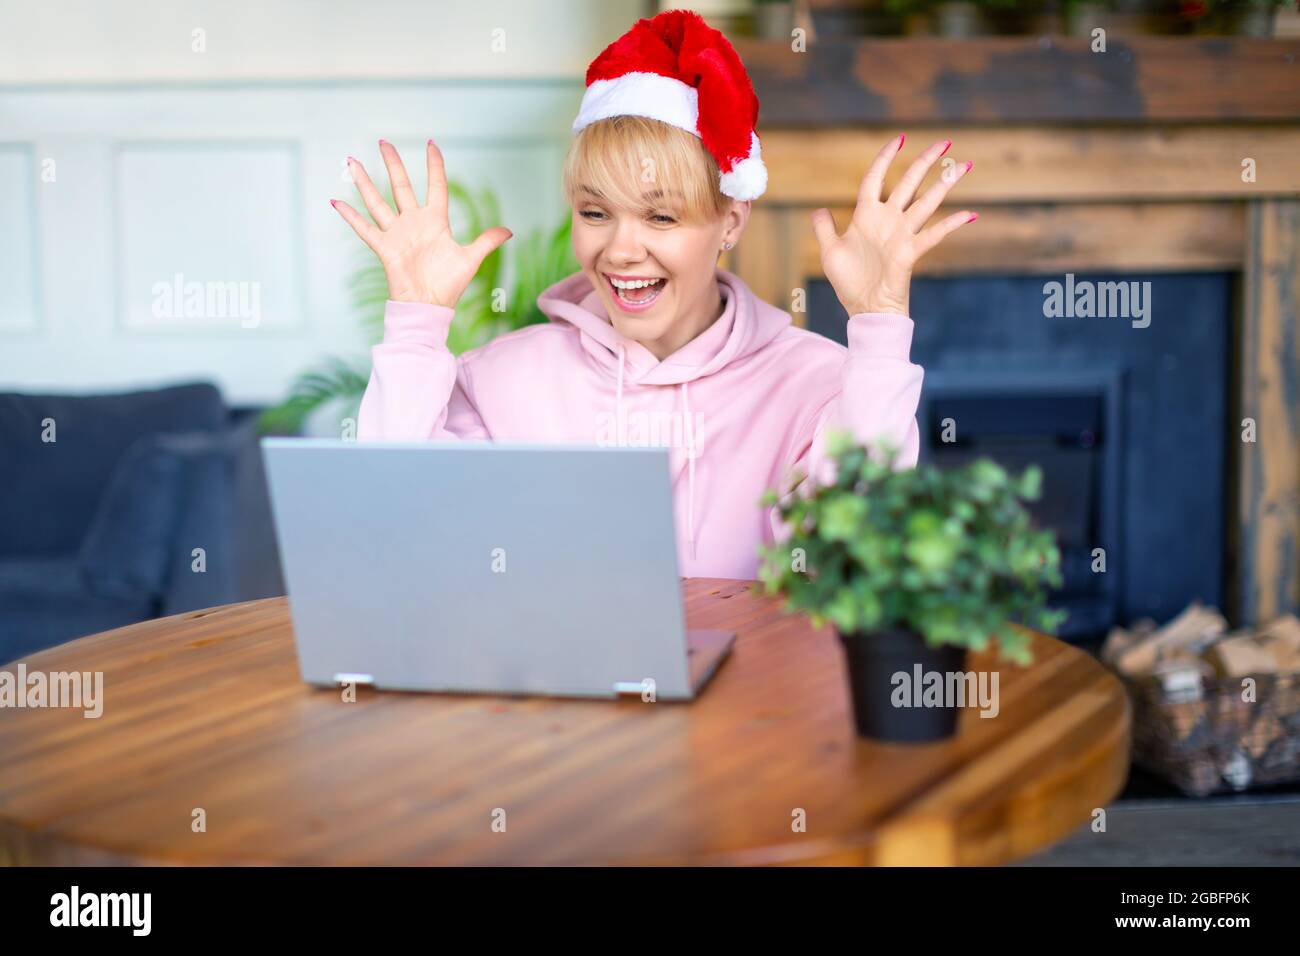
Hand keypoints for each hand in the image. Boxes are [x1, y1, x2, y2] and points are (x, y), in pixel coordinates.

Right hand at [332, 139, 511, 307]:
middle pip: (401, 186)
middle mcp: (414, 222)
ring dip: (364, 182)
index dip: (434, 166)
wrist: (429, 307)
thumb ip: (486, 242)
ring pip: (378, 201)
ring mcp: (397, 233)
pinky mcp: (384, 248)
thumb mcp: (470, 259)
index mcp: (436, 221)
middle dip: (393, 164)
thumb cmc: (448, 285)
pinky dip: (350, 216)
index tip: (431, 144)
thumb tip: (509, 231)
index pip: (435, 186)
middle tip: (383, 142)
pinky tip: (336, 201)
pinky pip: (365, 229)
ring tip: (352, 161)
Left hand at [812, 135, 974, 317]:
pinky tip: (969, 214)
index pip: (875, 178)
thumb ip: (824, 228)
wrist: (865, 309)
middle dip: (925, 161)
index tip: (898, 139)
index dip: (884, 158)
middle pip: (909, 182)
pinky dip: (950, 224)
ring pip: (926, 202)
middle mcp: (887, 220)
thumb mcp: (830, 252)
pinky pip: (933, 234)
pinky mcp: (910, 251)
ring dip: (946, 184)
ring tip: (964, 165)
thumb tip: (819, 210)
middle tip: (944, 142)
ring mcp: (901, 234)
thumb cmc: (849, 282)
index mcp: (866, 215)